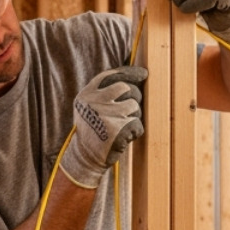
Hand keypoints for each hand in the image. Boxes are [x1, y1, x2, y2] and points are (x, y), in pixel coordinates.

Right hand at [62, 66, 146, 188]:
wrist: (86, 157)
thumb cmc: (93, 129)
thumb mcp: (89, 106)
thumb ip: (105, 91)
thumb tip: (135, 75)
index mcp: (87, 95)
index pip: (111, 75)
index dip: (129, 73)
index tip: (143, 74)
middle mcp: (95, 103)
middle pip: (127, 88)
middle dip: (135, 95)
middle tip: (132, 107)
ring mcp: (106, 116)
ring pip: (134, 106)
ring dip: (135, 115)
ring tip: (123, 125)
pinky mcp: (117, 131)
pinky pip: (137, 124)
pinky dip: (135, 131)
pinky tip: (124, 137)